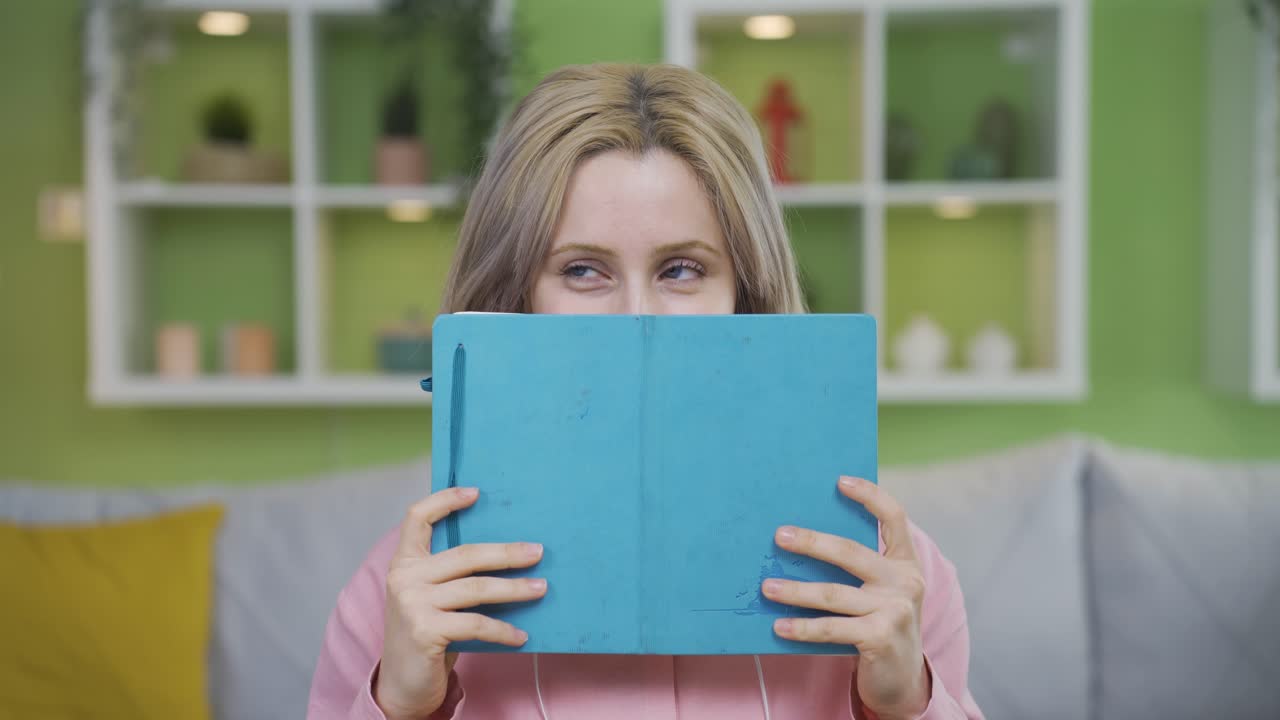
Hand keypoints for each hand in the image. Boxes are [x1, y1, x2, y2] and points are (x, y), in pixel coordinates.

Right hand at [374, 487, 546, 719]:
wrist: (401, 686)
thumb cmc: (425, 635)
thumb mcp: (430, 598)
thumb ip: (450, 575)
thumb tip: (508, 554)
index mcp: (404, 563)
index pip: (416, 518)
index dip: (445, 500)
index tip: (477, 492)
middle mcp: (404, 578)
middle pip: (465, 554)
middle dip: (507, 553)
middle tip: (538, 551)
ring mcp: (412, 604)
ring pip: (476, 588)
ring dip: (515, 588)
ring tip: (541, 589)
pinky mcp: (425, 631)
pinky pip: (477, 624)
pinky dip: (504, 630)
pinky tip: (522, 635)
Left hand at [762, 477, 929, 719]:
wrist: (903, 678)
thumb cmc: (881, 624)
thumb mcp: (881, 590)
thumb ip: (860, 567)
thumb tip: (802, 539)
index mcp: (905, 562)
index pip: (894, 517)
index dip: (870, 495)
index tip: (839, 480)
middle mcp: (904, 581)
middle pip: (850, 551)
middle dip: (811, 542)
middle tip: (779, 536)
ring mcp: (894, 610)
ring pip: (832, 593)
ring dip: (794, 590)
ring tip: (767, 587)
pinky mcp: (880, 637)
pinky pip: (831, 628)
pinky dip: (802, 627)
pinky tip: (779, 626)